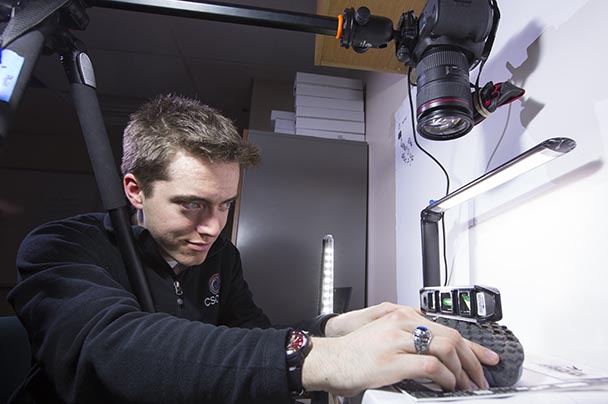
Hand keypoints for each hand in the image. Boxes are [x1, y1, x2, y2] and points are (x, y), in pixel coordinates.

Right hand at [303, 305, 498, 395]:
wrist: (330, 360)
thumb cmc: (356, 353)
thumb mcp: (386, 337)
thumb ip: (411, 339)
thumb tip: (440, 356)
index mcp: (402, 316)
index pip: (448, 327)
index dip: (474, 346)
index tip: (489, 358)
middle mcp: (402, 322)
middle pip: (452, 337)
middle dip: (473, 361)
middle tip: (481, 379)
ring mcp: (397, 340)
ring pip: (445, 349)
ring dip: (461, 371)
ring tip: (465, 386)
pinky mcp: (392, 360)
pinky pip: (430, 366)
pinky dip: (445, 378)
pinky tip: (446, 386)